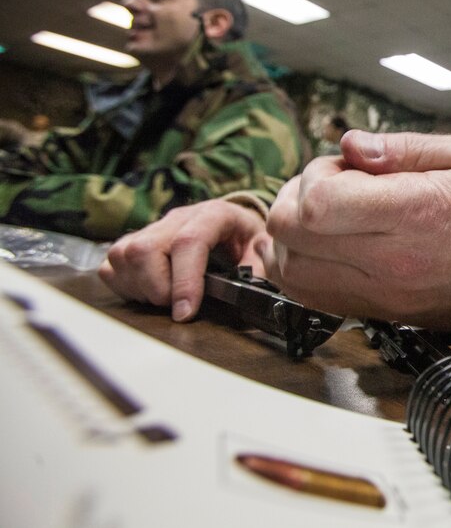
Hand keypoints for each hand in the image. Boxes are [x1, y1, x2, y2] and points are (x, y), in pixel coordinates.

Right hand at [99, 198, 269, 320]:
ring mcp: (153, 228)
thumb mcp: (261, 249)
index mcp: (212, 215)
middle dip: (158, 289)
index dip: (184, 281)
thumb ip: (257, 267)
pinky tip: (148, 291)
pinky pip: (112, 262)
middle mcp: (178, 218)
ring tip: (165, 298)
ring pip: (124, 255)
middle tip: (177, 305)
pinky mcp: (134, 240)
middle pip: (146, 250)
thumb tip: (251, 288)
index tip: (185, 312)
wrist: (233, 223)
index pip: (189, 243)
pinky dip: (124, 284)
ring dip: (140, 288)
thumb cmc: (245, 238)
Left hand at [263, 131, 450, 328]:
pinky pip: (306, 295)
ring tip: (331, 216)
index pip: (318, 202)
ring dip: (294, 234)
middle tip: (336, 186)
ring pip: (288, 269)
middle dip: (298, 198)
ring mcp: (380, 294)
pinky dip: (299, 265)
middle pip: (292, 234)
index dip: (316, 175)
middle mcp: (391, 261)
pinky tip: (327, 244)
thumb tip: (351, 145)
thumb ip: (408, 146)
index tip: (348, 167)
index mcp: (416, 213)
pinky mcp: (375, 313)